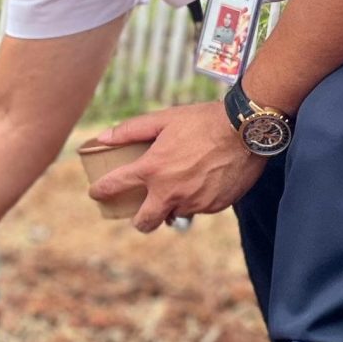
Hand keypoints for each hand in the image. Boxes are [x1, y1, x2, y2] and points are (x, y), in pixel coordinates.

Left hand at [87, 99, 264, 229]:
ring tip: (182, 188)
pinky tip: (205, 182)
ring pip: (175, 214)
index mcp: (152, 169)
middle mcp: (170, 192)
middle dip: (139, 222)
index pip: (115, 186)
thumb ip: (131, 130)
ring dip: (173, 205)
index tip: (96, 193)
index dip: (100, 191)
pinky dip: (197, 200)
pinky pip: (199, 209)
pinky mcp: (214, 206)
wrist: (246, 130)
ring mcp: (193, 202)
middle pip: (144, 222)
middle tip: (140, 215)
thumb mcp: (164, 119)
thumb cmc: (203, 121)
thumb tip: (104, 138)